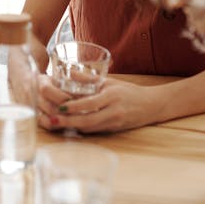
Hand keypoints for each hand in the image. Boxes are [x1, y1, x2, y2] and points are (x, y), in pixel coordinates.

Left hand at [36, 75, 161, 132]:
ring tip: (56, 124)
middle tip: (52, 121)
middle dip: (68, 122)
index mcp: (111, 96)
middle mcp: (113, 111)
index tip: (59, 106)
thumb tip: (70, 72)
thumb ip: (89, 79)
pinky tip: (70, 126)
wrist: (152, 105)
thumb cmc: (129, 91)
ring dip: (73, 127)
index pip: (90, 103)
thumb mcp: (110, 82)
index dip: (74, 107)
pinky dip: (82, 129)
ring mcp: (114, 122)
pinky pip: (95, 131)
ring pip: (90, 128)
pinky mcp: (115, 130)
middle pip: (88, 121)